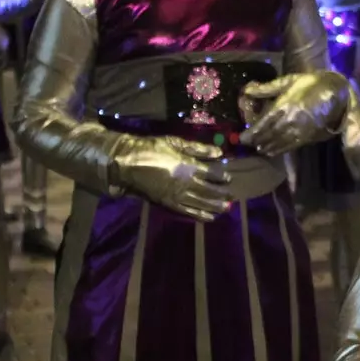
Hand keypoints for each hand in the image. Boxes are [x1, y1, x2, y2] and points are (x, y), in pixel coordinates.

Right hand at [113, 135, 233, 221]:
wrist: (127, 163)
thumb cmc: (151, 148)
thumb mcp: (175, 142)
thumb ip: (198, 148)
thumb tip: (218, 152)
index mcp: (188, 166)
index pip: (211, 173)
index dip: (221, 177)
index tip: (229, 179)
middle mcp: (186, 183)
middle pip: (209, 190)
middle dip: (222, 194)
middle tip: (232, 196)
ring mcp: (177, 195)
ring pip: (201, 202)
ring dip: (215, 206)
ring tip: (226, 208)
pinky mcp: (168, 204)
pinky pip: (187, 211)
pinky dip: (199, 215)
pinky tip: (209, 218)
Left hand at [239, 72, 348, 155]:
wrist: (335, 93)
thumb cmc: (310, 84)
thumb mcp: (287, 81)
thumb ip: (266, 88)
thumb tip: (247, 90)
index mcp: (283, 106)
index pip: (262, 124)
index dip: (251, 133)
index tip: (243, 138)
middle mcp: (290, 121)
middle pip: (268, 136)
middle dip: (257, 141)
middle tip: (248, 143)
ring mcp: (299, 131)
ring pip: (278, 143)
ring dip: (266, 147)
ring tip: (259, 148)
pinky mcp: (308, 137)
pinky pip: (290, 146)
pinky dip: (279, 150)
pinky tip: (272, 151)